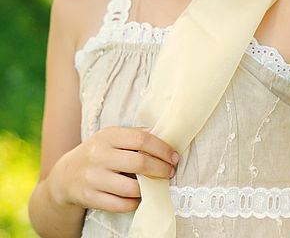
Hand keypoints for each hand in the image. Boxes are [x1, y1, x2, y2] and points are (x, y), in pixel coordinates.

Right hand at [51, 126, 178, 213]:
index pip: (141, 139)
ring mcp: (93, 177)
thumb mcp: (111, 137)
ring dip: (148, 188)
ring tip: (155, 185)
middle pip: (139, 162)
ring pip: (131, 187)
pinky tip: (139, 198)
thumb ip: (134, 135)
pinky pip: (120, 205)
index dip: (161, 148)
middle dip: (160, 169)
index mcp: (108, 135)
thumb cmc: (98, 153)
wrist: (66, 175)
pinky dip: (134, 203)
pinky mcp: (89, 197)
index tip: (173, 156)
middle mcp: (99, 155)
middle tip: (170, 172)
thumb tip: (164, 135)